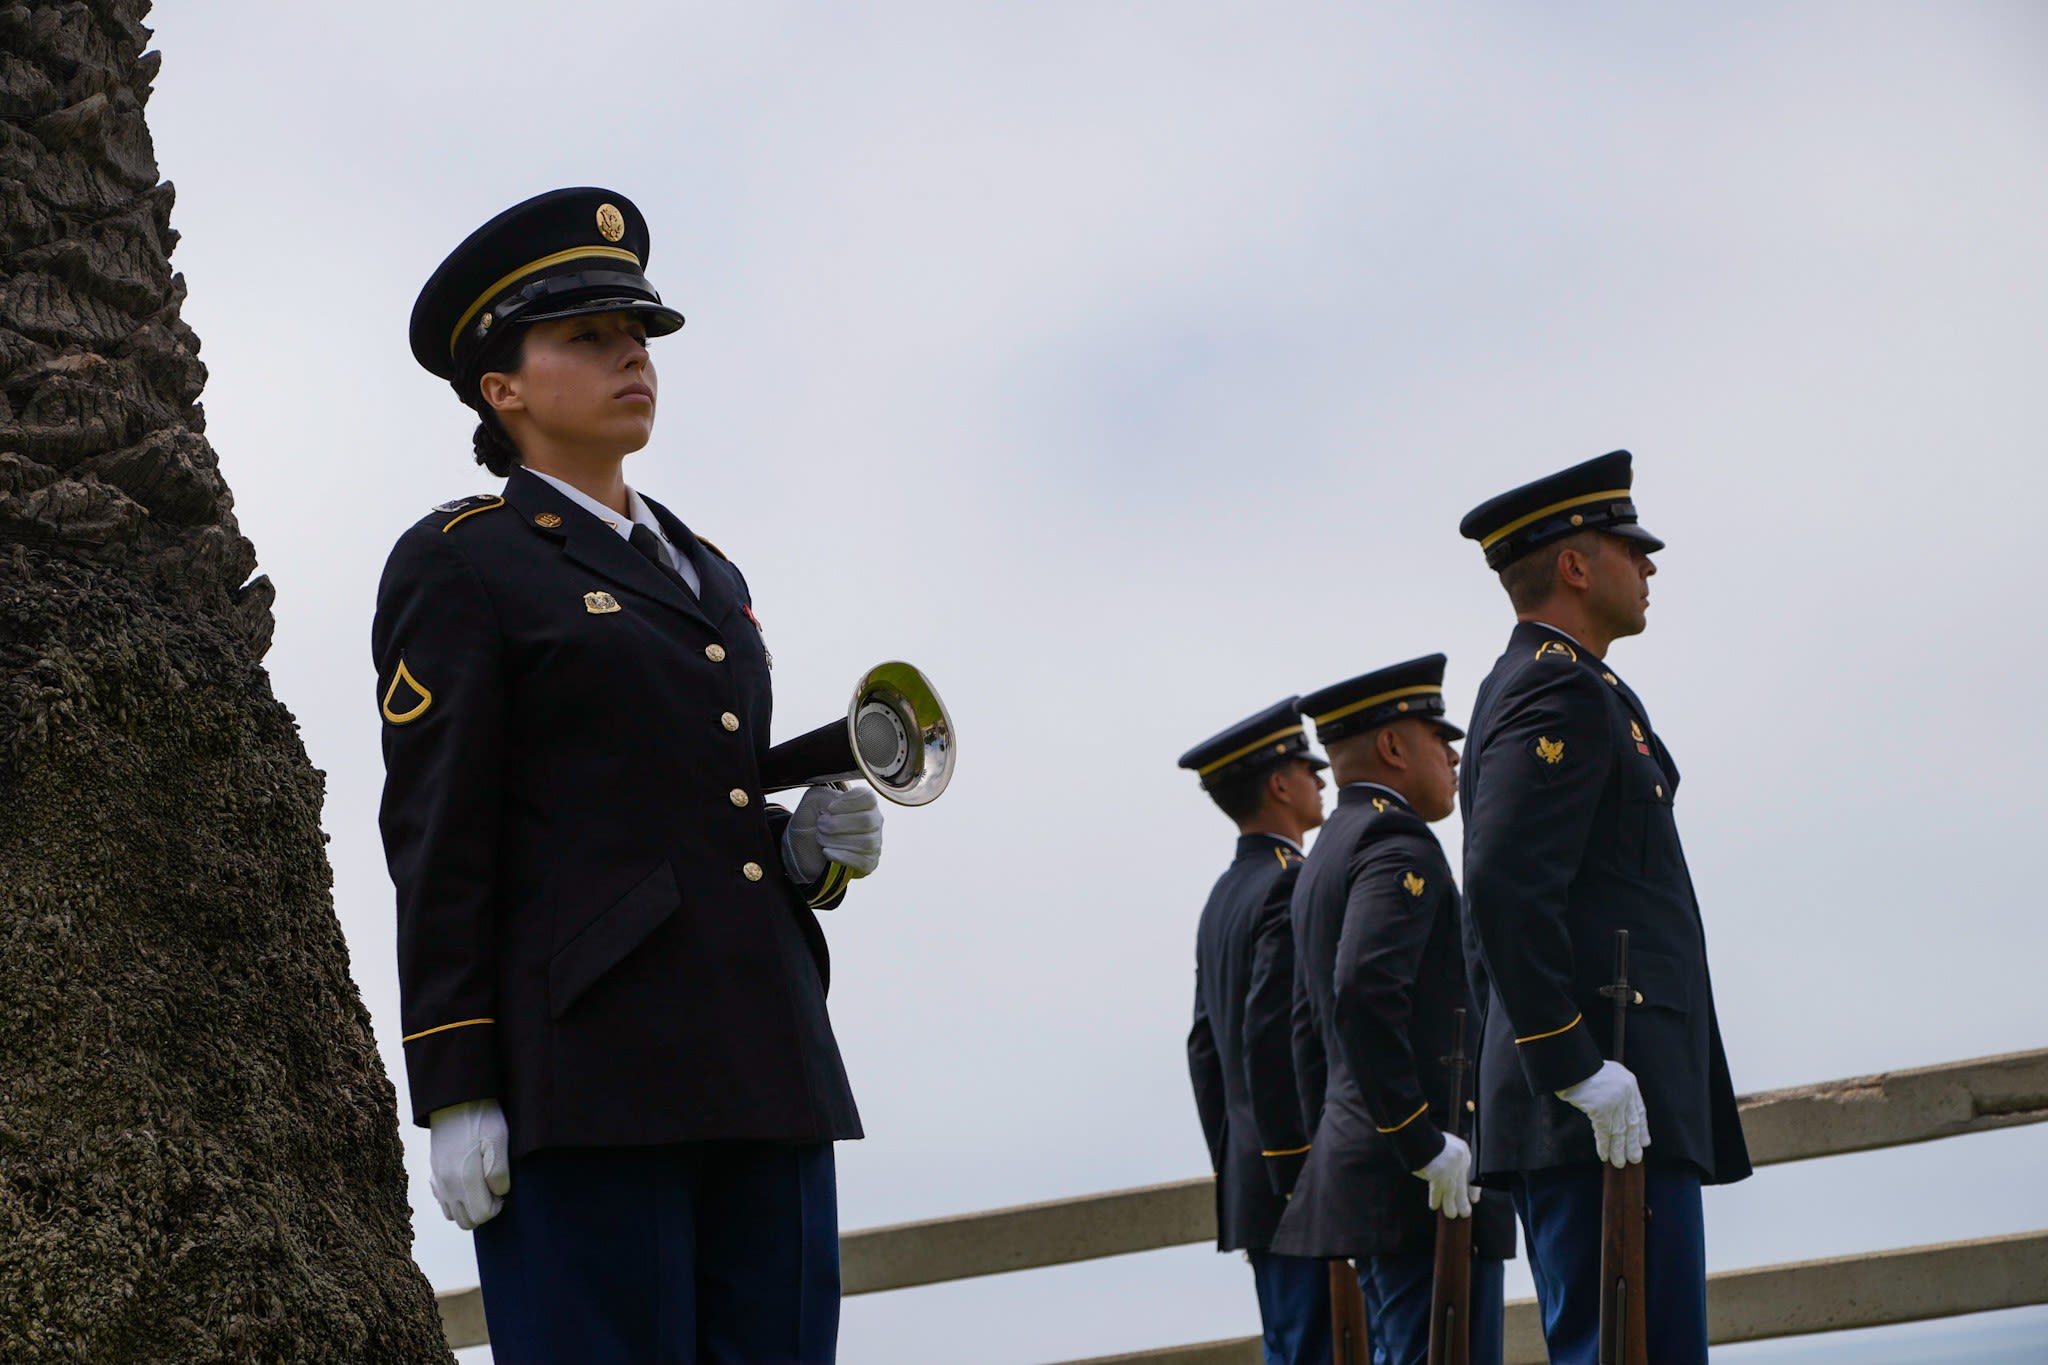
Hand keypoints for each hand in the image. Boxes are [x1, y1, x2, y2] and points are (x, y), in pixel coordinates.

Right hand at [428, 1098, 510, 1229]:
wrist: (455, 1100)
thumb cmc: (481, 1118)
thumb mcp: (499, 1140)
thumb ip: (498, 1172)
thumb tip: (498, 1194)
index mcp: (465, 1179)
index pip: (481, 1216)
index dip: (496, 1208)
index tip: (502, 1192)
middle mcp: (447, 1185)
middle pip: (466, 1221)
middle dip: (483, 1211)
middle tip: (494, 1190)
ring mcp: (437, 1180)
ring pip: (452, 1214)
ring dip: (468, 1207)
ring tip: (482, 1185)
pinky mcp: (433, 1173)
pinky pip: (442, 1200)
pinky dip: (454, 1199)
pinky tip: (466, 1181)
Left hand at [782, 784, 884, 881]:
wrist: (803, 848)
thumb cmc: (811, 822)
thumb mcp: (813, 801)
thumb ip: (827, 796)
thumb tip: (836, 807)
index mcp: (864, 803)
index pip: (868, 797)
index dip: (848, 802)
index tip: (829, 808)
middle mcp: (874, 822)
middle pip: (867, 821)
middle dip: (837, 824)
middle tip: (820, 826)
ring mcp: (873, 843)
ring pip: (866, 842)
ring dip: (837, 841)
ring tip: (821, 839)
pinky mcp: (868, 863)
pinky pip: (863, 861)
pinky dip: (842, 857)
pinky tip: (827, 852)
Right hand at [1412, 1132, 1477, 1218]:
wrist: (1422, 1138)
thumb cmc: (1432, 1139)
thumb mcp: (1449, 1143)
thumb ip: (1452, 1155)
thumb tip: (1447, 1167)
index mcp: (1463, 1154)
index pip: (1472, 1176)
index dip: (1473, 1189)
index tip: (1474, 1198)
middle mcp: (1459, 1165)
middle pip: (1463, 1188)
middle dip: (1464, 1202)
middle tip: (1465, 1213)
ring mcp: (1449, 1172)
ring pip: (1451, 1194)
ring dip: (1450, 1205)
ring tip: (1451, 1214)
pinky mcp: (1437, 1179)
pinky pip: (1436, 1193)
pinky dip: (1434, 1199)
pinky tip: (1434, 1206)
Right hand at [1556, 1059, 1650, 1166]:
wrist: (1571, 1063)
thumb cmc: (1583, 1067)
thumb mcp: (1607, 1073)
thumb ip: (1614, 1088)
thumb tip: (1615, 1110)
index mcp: (1629, 1083)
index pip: (1639, 1110)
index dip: (1642, 1128)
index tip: (1644, 1142)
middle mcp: (1625, 1093)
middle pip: (1631, 1123)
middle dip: (1633, 1143)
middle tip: (1635, 1159)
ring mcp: (1613, 1102)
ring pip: (1619, 1131)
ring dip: (1619, 1149)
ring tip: (1619, 1162)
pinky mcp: (1600, 1109)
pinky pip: (1603, 1132)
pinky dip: (1604, 1145)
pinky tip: (1604, 1155)